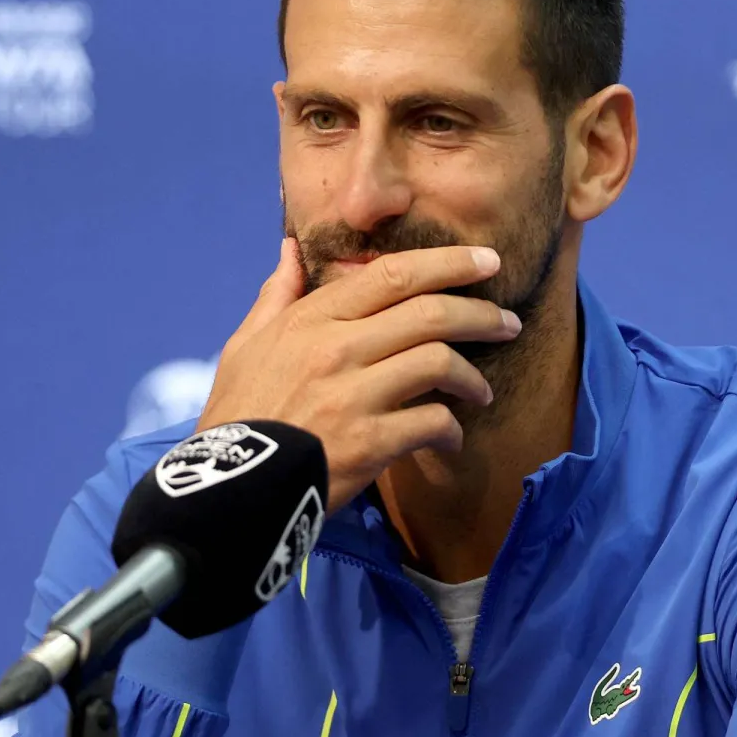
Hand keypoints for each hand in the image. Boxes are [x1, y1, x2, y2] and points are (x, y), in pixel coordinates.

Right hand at [195, 238, 520, 509]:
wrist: (228, 487)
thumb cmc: (240, 412)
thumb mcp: (246, 344)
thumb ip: (278, 295)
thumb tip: (291, 248)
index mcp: (312, 319)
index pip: (393, 274)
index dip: (449, 263)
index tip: (487, 261)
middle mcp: (337, 349)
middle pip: (430, 313)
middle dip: (480, 314)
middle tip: (508, 323)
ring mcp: (354, 395)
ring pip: (439, 363)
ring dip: (472, 377)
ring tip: (481, 391)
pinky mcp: (369, 443)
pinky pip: (432, 422)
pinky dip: (450, 429)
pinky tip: (450, 438)